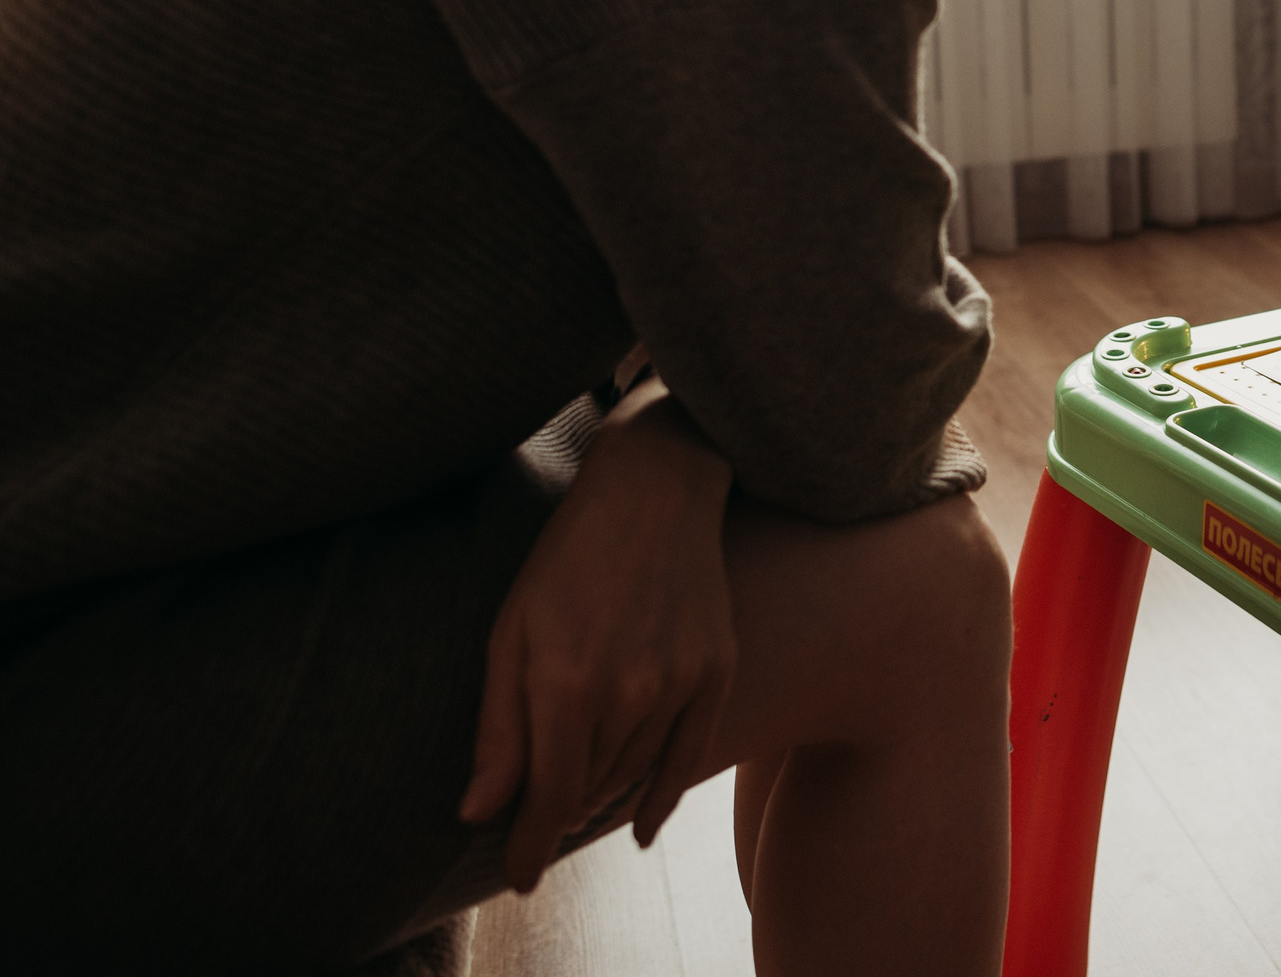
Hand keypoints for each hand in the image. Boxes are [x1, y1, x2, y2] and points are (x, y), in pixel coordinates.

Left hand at [460, 382, 736, 889]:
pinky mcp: (716, 671)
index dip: (529, 845)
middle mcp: (630, 692)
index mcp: (568, 682)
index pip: (549, 798)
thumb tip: (478, 812)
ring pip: (633, 776)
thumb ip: (498, 728)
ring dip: (600, 798)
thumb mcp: (511, 632)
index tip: (517, 875)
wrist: (655, 491)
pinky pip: (689, 758)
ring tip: (575, 803)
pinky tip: (641, 829)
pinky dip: (663, 799)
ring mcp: (681, 682)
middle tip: (534, 825)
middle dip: (557, 815)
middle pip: (590, 791)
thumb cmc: (568, 556)